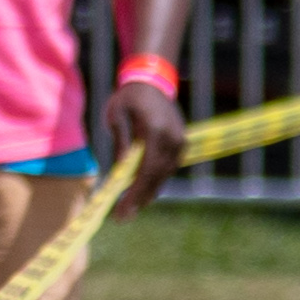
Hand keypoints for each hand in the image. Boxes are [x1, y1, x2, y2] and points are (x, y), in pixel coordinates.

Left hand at [103, 76, 187, 214]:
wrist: (153, 82)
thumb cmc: (129, 98)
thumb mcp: (117, 116)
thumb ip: (121, 143)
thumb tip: (121, 172)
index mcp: (155, 131)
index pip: (146, 170)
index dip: (134, 193)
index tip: (121, 210)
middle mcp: (172, 139)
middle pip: (157, 178)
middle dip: (139, 199)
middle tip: (122, 217)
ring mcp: (180, 142)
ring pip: (164, 176)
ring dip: (148, 192)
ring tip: (129, 207)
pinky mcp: (182, 145)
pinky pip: (168, 168)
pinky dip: (155, 181)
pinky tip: (141, 191)